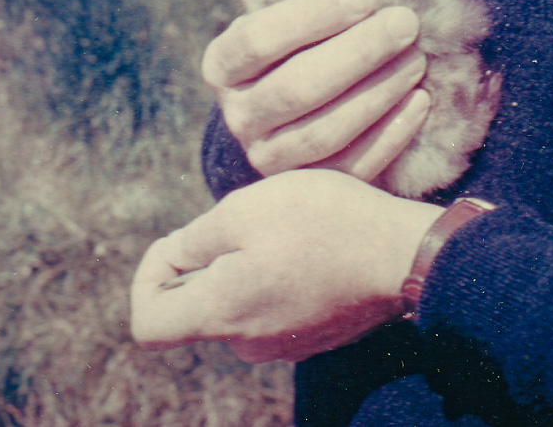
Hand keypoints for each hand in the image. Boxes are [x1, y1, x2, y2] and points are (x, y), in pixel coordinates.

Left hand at [131, 169, 443, 362]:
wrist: (405, 253)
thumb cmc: (322, 223)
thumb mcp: (242, 209)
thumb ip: (193, 240)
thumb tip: (175, 258)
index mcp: (220, 314)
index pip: (148, 324)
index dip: (147, 276)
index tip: (178, 242)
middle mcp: (247, 342)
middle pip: (194, 307)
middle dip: (203, 260)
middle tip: (240, 217)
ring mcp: (284, 344)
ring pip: (236, 300)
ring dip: (242, 263)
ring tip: (281, 227)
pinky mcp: (313, 335)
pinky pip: (271, 305)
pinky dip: (273, 275)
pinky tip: (306, 245)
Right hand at [202, 0, 429, 182]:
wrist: (305, 113)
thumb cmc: (309, 42)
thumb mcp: (308, 2)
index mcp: (226, 62)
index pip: (257, 39)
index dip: (309, 18)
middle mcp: (237, 113)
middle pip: (293, 89)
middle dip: (356, 54)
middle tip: (406, 23)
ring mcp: (268, 156)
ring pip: (321, 133)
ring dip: (375, 94)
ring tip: (418, 61)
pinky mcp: (306, 186)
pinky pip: (349, 167)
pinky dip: (388, 136)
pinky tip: (421, 102)